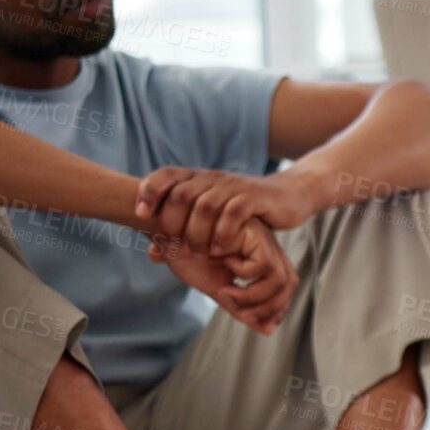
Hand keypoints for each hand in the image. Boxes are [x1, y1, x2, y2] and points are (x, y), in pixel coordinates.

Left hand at [136, 167, 321, 259]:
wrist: (289, 196)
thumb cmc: (246, 212)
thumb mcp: (212, 218)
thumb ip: (183, 232)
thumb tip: (154, 254)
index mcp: (199, 178)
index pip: (165, 175)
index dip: (148, 191)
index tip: (140, 214)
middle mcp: (213, 178)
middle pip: (181, 194)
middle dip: (173, 222)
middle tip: (175, 244)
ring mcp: (234, 187)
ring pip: (205, 206)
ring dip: (197, 233)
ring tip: (199, 253)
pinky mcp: (255, 198)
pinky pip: (233, 213)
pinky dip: (224, 233)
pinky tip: (222, 249)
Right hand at [150, 218, 299, 335]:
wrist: (166, 231)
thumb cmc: (189, 257)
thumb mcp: (219, 288)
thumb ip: (242, 308)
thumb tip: (268, 331)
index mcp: (261, 258)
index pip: (286, 287)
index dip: (278, 308)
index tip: (260, 323)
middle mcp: (266, 248)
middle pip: (290, 282)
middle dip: (271, 306)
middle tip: (244, 315)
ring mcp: (261, 239)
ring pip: (280, 278)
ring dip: (255, 295)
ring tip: (226, 293)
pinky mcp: (253, 232)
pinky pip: (263, 264)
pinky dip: (246, 274)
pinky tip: (225, 265)